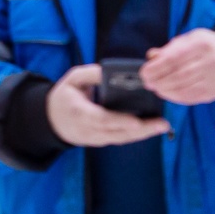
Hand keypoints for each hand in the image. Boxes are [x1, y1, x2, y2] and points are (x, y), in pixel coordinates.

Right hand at [46, 65, 171, 146]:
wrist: (51, 120)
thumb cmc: (64, 96)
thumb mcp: (71, 79)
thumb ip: (89, 74)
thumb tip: (108, 71)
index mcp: (79, 112)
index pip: (101, 119)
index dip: (119, 121)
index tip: (136, 121)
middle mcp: (88, 129)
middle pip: (117, 132)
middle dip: (141, 130)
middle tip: (162, 124)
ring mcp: (95, 138)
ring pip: (121, 138)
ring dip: (143, 134)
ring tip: (162, 126)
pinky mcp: (100, 142)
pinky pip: (120, 139)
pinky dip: (135, 135)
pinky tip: (150, 128)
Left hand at [141, 29, 214, 105]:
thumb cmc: (204, 47)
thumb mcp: (189, 39)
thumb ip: (170, 48)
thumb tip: (151, 56)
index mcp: (202, 44)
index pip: (174, 58)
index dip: (157, 67)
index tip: (144, 72)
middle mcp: (210, 62)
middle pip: (179, 75)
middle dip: (159, 81)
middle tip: (147, 82)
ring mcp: (214, 79)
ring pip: (184, 88)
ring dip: (165, 90)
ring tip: (155, 88)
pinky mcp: (214, 92)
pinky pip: (191, 97)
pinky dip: (175, 97)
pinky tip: (166, 93)